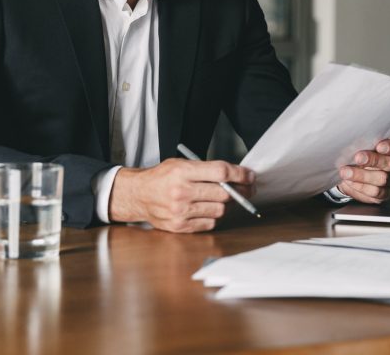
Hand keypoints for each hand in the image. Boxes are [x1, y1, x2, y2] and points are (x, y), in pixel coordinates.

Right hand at [108, 158, 254, 232]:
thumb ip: (207, 168)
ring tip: (225, 199)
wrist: (139, 195)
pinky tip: (209, 209)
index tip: (250, 176)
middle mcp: (181, 192)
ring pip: (220, 210)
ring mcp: (180, 211)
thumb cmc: (162, 177)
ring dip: (227, 205)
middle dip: (240, 191)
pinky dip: (214, 217)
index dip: (240, 174)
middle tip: (246, 189)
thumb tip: (238, 175)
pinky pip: (210, 223)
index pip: (221, 172)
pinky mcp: (180, 226)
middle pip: (224, 194)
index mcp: (183, 172)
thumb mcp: (182, 164)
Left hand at [337, 136, 389, 203]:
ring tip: (347, 171)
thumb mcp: (367, 143)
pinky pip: (376, 192)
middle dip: (373, 160)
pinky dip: (361, 186)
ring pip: (383, 179)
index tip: (379, 146)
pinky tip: (351, 181)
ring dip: (362, 175)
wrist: (357, 170)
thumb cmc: (366, 152)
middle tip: (358, 158)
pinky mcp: (387, 193)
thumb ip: (367, 142)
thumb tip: (355, 140)